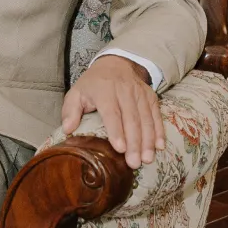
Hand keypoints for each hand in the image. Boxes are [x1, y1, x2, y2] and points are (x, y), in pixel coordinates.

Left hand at [60, 55, 163, 169]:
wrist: (115, 64)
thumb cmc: (93, 85)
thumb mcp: (76, 93)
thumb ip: (70, 111)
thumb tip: (68, 130)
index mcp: (104, 91)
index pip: (111, 112)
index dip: (116, 131)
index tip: (119, 148)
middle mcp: (124, 91)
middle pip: (131, 119)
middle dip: (134, 143)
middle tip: (134, 163)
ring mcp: (140, 94)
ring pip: (146, 119)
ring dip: (148, 140)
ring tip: (147, 159)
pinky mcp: (150, 97)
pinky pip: (156, 115)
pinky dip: (159, 131)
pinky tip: (160, 146)